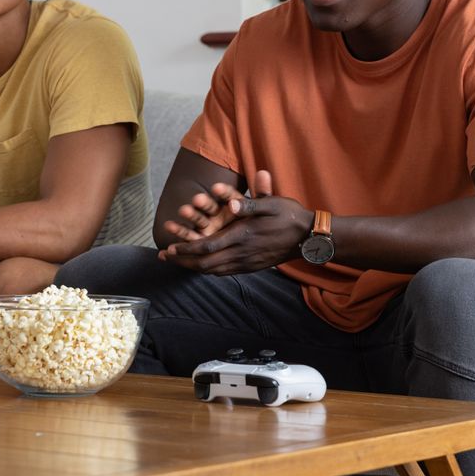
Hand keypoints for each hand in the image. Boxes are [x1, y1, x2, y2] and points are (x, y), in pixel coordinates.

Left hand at [160, 172, 312, 274]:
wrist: (309, 237)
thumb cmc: (289, 215)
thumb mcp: (270, 204)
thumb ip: (248, 204)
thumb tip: (228, 203)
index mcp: (242, 237)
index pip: (207, 247)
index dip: (186, 249)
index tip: (170, 247)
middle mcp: (242, 254)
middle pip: (205, 264)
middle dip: (183, 261)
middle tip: (165, 257)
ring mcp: (247, 263)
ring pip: (213, 271)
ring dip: (192, 267)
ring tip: (177, 262)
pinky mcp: (251, 267)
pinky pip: (224, 272)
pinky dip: (208, 270)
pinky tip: (200, 265)